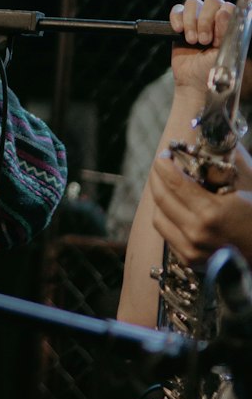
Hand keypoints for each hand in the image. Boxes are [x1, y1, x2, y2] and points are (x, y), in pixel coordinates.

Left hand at [149, 151, 251, 266]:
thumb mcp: (251, 183)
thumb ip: (230, 160)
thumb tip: (214, 138)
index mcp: (211, 213)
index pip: (174, 182)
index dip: (164, 163)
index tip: (165, 153)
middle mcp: (196, 233)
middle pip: (161, 198)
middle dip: (157, 175)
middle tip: (162, 163)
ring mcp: (192, 250)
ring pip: (158, 217)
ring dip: (159, 196)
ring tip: (168, 183)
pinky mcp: (190, 260)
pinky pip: (166, 233)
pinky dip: (166, 216)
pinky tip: (175, 205)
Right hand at [168, 0, 235, 97]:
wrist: (193, 82)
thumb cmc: (213, 70)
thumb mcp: (223, 52)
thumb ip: (225, 32)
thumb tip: (223, 11)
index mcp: (229, 25)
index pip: (228, 7)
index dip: (220, 18)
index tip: (215, 37)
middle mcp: (215, 19)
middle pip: (211, 1)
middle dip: (204, 21)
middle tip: (203, 41)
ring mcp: (197, 19)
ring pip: (193, 3)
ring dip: (190, 21)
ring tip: (191, 41)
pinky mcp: (180, 23)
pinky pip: (177, 9)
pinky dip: (176, 18)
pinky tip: (178, 31)